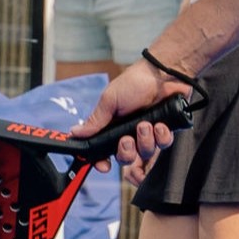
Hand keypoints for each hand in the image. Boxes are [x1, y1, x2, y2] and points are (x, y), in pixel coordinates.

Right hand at [81, 57, 187, 181]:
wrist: (162, 73)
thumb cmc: (134, 82)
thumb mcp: (109, 100)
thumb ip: (95, 120)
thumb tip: (75, 133)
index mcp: (112, 127)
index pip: (103, 152)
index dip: (102, 162)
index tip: (104, 165)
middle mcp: (129, 133)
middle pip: (125, 158)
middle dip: (126, 151)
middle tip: (127, 138)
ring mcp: (147, 134)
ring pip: (145, 153)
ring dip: (145, 140)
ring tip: (146, 123)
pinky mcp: (164, 132)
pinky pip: (163, 145)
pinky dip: (162, 136)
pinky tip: (160, 123)